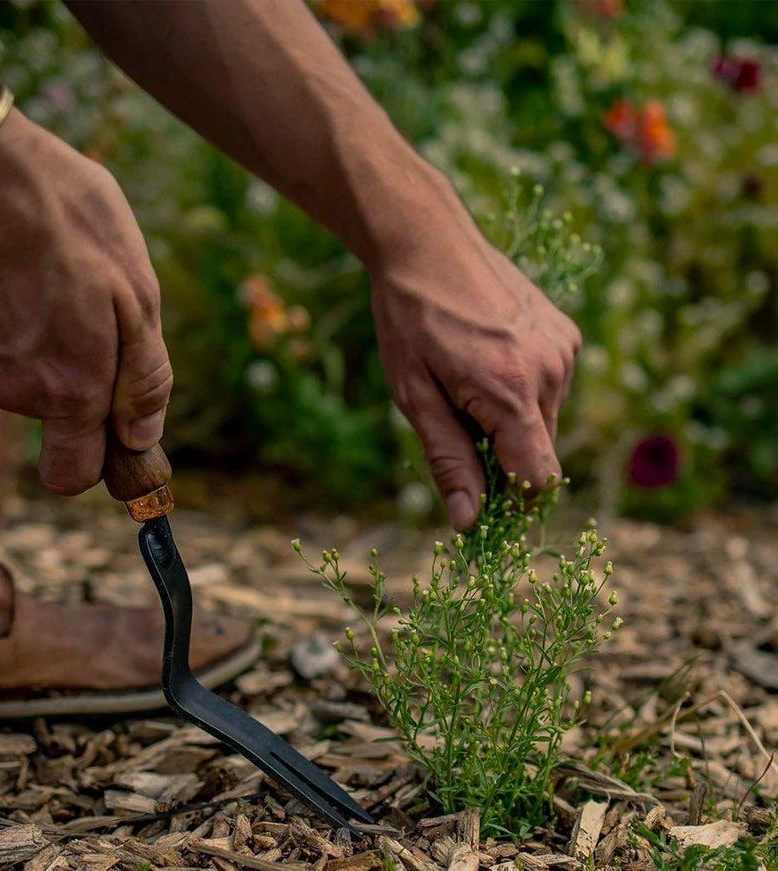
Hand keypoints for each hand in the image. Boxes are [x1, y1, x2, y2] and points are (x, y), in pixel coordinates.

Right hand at [0, 111, 171, 494]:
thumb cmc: (65, 217)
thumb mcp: (137, 290)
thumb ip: (143, 378)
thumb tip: (141, 438)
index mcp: (70, 391)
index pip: (73, 477)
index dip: (99, 460)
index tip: (116, 429)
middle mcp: (16, 392)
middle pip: (57, 418)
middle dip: (82, 380)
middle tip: (93, 311)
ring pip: (26, 376)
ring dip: (48, 340)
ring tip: (55, 274)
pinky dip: (11, 318)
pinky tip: (18, 266)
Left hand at [370, 181, 580, 529]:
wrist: (427, 243)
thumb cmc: (410, 321)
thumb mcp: (414, 398)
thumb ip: (448, 461)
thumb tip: (469, 521)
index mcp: (512, 393)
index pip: (538, 479)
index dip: (513, 503)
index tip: (482, 504)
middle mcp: (551, 371)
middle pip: (540, 453)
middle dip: (502, 458)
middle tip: (454, 426)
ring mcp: (564, 349)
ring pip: (545, 421)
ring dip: (510, 424)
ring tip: (464, 384)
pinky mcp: (565, 333)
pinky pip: (550, 387)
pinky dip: (521, 393)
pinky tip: (485, 363)